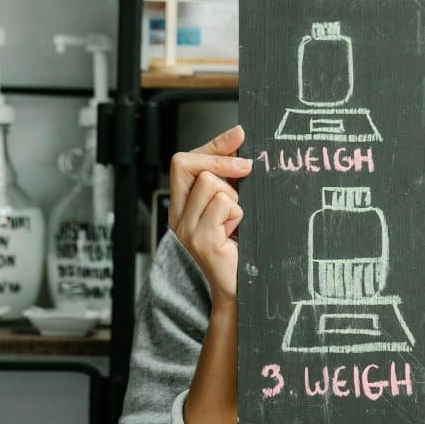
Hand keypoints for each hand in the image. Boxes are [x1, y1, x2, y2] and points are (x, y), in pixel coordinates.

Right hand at [169, 126, 252, 301]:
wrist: (241, 288)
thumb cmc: (240, 247)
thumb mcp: (233, 203)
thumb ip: (230, 174)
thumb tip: (238, 137)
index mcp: (182, 205)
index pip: (184, 161)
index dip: (212, 145)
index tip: (239, 135)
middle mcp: (177, 216)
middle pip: (186, 164)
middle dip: (221, 162)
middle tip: (247, 171)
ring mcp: (186, 229)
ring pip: (210, 183)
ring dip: (234, 197)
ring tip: (236, 220)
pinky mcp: (201, 240)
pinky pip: (224, 204)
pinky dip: (238, 214)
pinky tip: (236, 232)